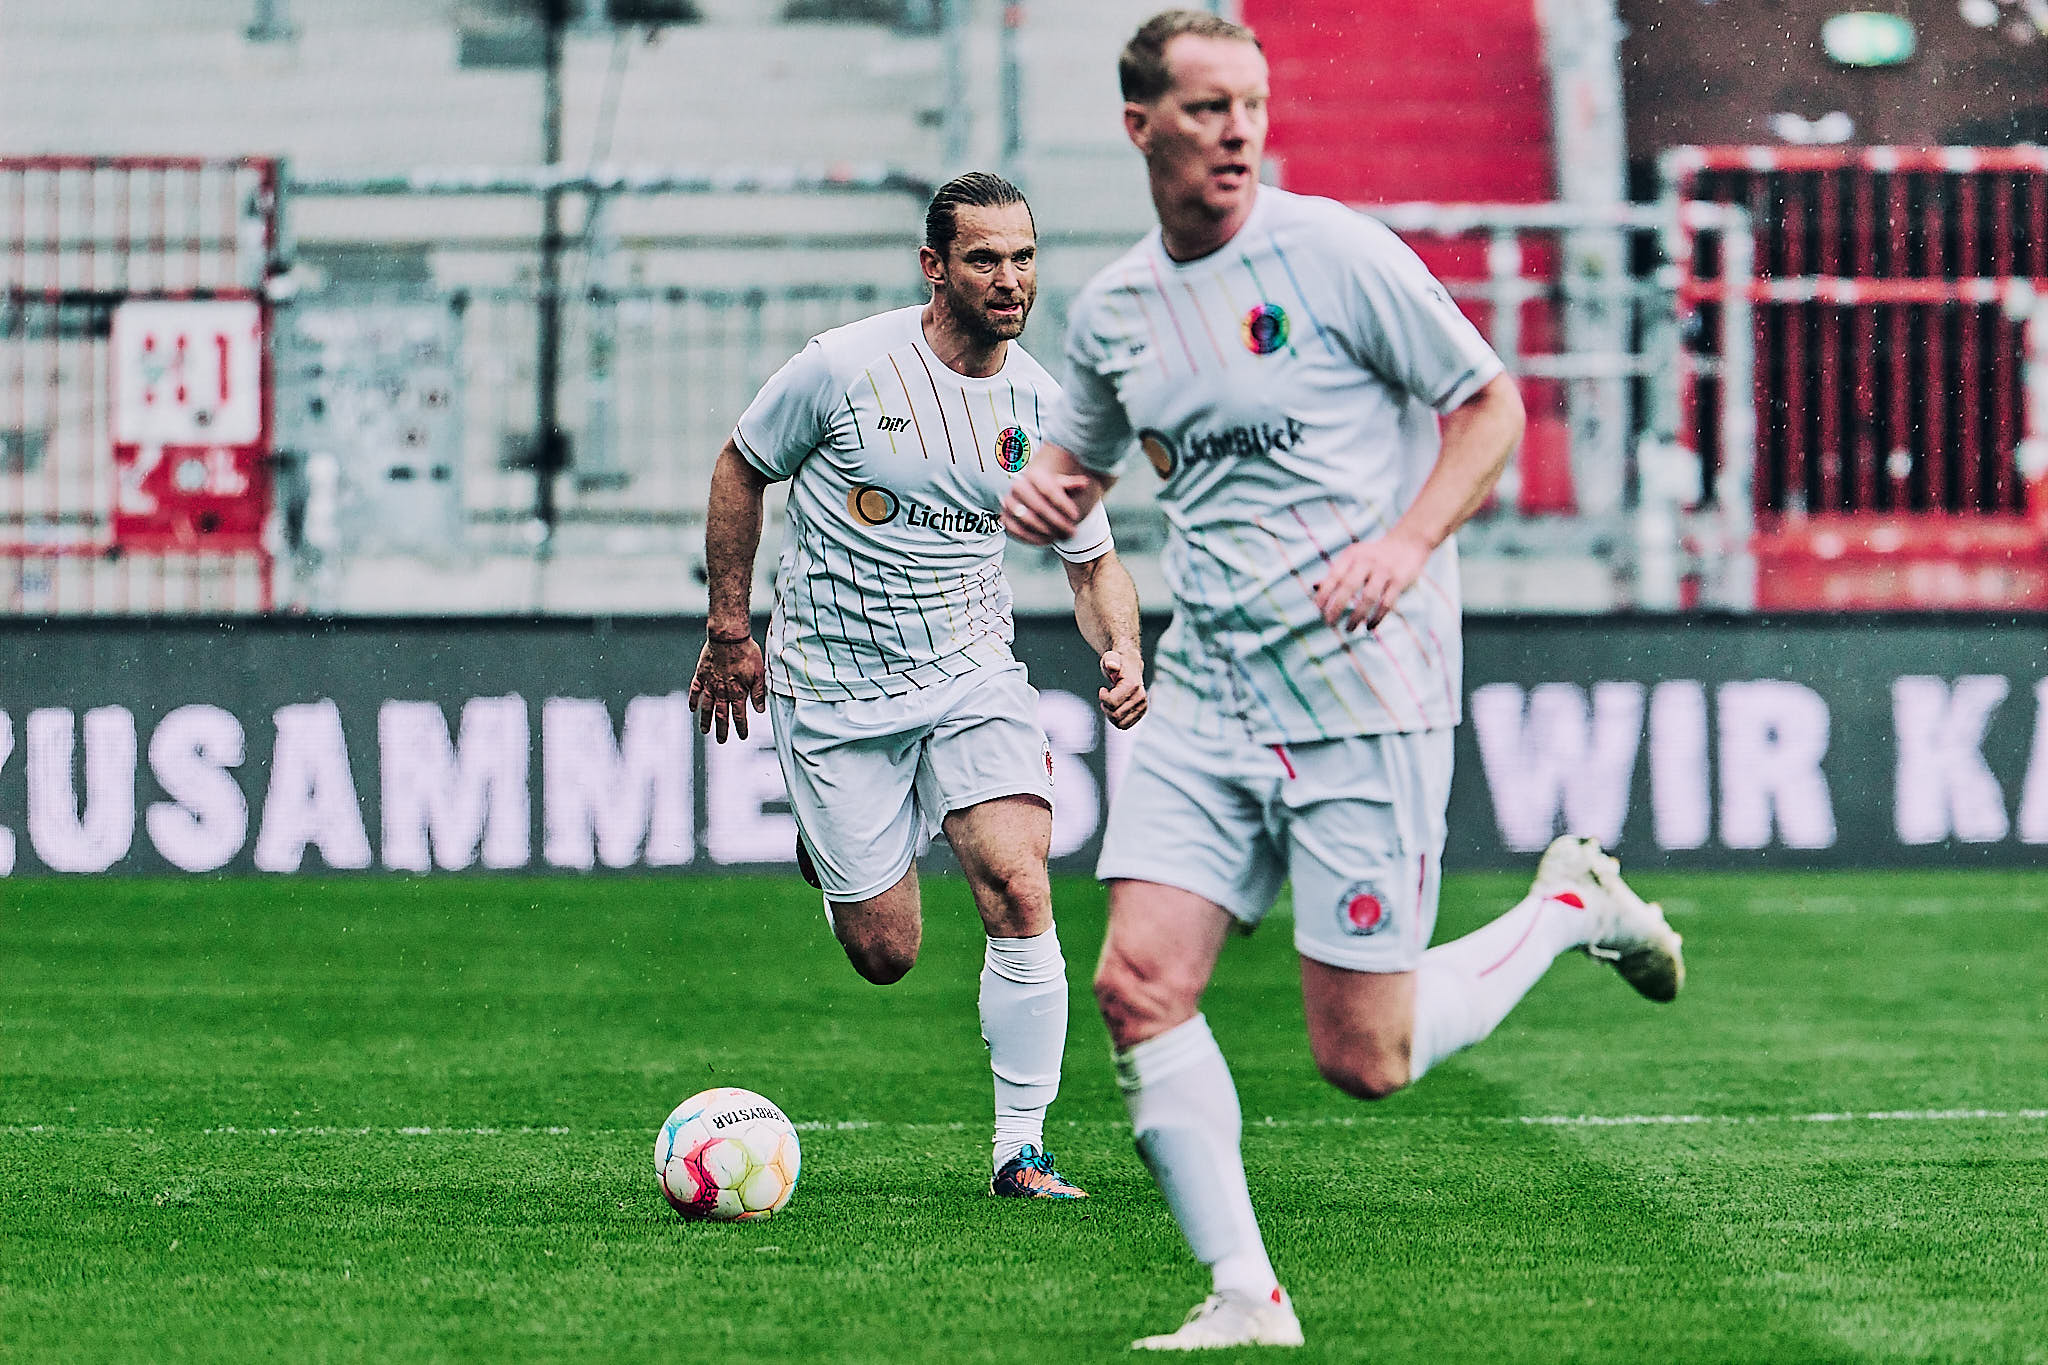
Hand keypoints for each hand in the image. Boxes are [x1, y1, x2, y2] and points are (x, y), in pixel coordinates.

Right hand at [688, 633, 767, 741]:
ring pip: (707, 707)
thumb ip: (759, 693)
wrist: (729, 637)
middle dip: (722, 730)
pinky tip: (692, 709)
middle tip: (722, 741)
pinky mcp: (701, 674)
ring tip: (705, 731)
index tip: (742, 736)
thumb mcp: (759, 673)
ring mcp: (710, 684)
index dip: (741, 727)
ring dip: (706, 720)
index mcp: (738, 692)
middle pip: (722, 715)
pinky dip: (693, 700)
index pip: (740, 715)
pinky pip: (695, 690)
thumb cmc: (747, 652)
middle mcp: (722, 691)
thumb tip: (761, 710)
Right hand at [1001, 469, 1089, 545]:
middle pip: (1039, 507)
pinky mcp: (1004, 518)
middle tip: (1071, 531)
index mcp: (1033, 475)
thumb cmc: (1049, 491)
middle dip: (1057, 522)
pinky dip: (1033, 539)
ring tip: (1060, 536)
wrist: (1033, 496)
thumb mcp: (1062, 486)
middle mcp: (1018, 487)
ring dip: (1047, 532)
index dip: (1063, 505)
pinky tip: (1047, 540)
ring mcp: (1009, 503)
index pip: (1048, 489)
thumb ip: (1072, 484)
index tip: (1075, 516)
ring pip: (1027, 520)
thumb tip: (1083, 483)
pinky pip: (1017, 531)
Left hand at [1098, 648, 1147, 729]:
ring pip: (1121, 724)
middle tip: (1105, 697)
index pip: (1113, 703)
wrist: (1130, 665)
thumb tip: (1112, 666)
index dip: (1103, 698)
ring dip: (1110, 715)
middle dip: (1106, 708)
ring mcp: (1142, 706)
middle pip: (1116, 715)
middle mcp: (1141, 697)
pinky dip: (1116, 720)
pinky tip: (1115, 708)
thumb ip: (1111, 660)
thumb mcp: (1110, 658)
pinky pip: (1125, 725)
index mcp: (1134, 685)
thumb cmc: (1117, 662)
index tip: (1103, 689)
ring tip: (1110, 703)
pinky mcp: (1141, 712)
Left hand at [1312, 531, 1431, 631]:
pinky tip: (1370, 626)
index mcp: (1352, 555)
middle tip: (1329, 623)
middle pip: (1349, 586)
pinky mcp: (1400, 580)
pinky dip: (1377, 617)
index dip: (1324, 594)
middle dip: (1337, 606)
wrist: (1408, 542)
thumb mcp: (1354, 557)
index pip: (1334, 575)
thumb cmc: (1374, 555)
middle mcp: (1367, 561)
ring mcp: (1385, 570)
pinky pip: (1387, 602)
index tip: (1318, 610)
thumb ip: (1336, 572)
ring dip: (1357, 615)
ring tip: (1349, 628)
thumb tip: (1314, 587)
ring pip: (1368, 597)